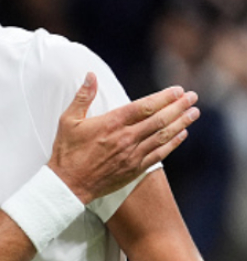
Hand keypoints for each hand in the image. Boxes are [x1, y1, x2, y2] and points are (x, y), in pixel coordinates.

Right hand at [49, 72, 198, 203]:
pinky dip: (172, 143)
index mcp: (110, 123)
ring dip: (180, 123)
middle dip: (178, 107)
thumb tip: (90, 75)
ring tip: (194, 113)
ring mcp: (132, 155)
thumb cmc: (66, 152)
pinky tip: (181, 135)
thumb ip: (83, 97)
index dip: (163, 97)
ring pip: (162, 136)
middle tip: (193, 97)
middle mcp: (125, 138)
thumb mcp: (68, 120)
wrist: (68, 185)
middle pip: (159, 119)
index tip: (178, 90)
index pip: (144, 106)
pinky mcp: (134, 169)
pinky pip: (159, 154)